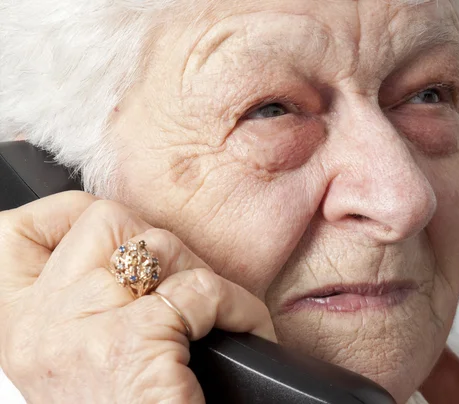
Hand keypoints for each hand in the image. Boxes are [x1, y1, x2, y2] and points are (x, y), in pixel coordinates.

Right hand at [0, 192, 275, 402]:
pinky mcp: (135, 344)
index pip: (16, 235)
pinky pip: (200, 289)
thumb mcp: (84, 363)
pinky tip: (244, 327)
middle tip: (189, 292)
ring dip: (203, 275)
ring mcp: (83, 331)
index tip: (119, 241)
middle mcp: (38, 326)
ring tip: (218, 312)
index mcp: (20, 331)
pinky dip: (237, 305)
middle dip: (162, 248)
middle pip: (106, 223)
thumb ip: (93, 310)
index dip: (67, 216)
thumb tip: (137, 258)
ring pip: (157, 245)